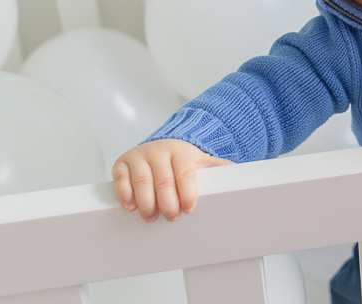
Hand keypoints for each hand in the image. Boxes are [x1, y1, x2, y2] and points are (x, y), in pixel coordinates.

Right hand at [113, 138, 233, 222]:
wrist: (161, 145)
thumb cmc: (181, 159)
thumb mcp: (201, 161)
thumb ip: (219, 168)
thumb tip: (240, 174)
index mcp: (180, 151)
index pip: (185, 173)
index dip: (187, 192)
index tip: (189, 208)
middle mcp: (158, 151)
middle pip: (163, 180)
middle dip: (167, 202)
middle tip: (172, 217)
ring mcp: (139, 156)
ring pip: (142, 181)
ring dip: (146, 202)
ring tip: (152, 217)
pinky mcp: (122, 163)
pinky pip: (121, 178)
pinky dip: (125, 194)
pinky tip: (131, 207)